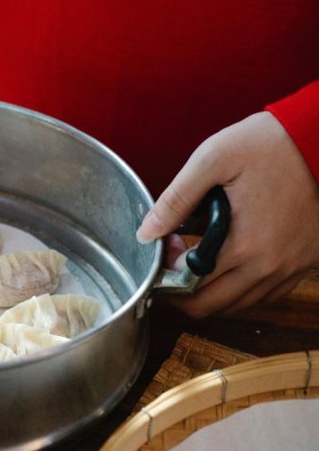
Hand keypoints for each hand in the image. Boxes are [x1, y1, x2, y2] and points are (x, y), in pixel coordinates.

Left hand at [136, 112, 318, 316]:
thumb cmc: (268, 145)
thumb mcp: (211, 161)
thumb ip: (175, 200)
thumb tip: (146, 233)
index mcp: (244, 246)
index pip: (191, 288)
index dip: (167, 274)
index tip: (167, 245)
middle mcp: (270, 266)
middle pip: (213, 305)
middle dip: (183, 290)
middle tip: (175, 257)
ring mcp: (292, 266)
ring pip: (242, 304)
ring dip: (213, 291)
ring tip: (199, 258)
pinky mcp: (306, 260)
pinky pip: (269, 293)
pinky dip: (243, 288)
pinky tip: (230, 263)